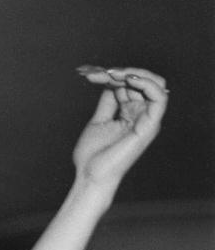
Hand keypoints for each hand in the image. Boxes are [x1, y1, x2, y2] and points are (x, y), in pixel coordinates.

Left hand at [73, 66, 166, 190]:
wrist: (90, 177)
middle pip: (144, 82)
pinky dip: (146, 84)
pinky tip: (127, 80)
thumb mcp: (99, 121)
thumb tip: (112, 81)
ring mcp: (148, 121)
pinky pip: (159, 97)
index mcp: (131, 114)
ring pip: (155, 84)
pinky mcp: (150, 126)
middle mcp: (142, 115)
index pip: (131, 86)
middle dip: (123, 72)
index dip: (114, 76)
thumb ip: (109, 101)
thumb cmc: (92, 156)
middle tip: (102, 73)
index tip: (93, 75)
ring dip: (135, 74)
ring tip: (115, 75)